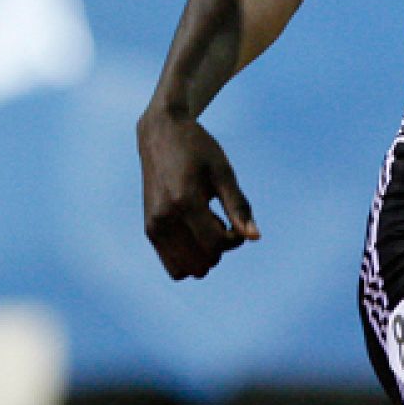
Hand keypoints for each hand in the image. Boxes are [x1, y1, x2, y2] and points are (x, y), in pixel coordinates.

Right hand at [138, 109, 258, 279]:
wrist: (161, 134)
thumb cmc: (197, 149)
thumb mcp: (223, 173)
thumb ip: (239, 206)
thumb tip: (254, 237)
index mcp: (184, 202)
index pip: (215, 246)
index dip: (234, 239)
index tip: (237, 220)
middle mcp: (164, 219)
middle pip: (201, 263)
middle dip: (219, 249)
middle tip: (221, 220)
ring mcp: (153, 226)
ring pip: (184, 270)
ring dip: (202, 255)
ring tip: (206, 226)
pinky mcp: (149, 229)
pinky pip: (171, 264)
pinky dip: (188, 255)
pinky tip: (195, 229)